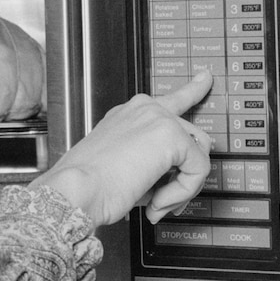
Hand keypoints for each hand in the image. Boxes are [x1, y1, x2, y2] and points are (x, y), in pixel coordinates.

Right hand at [29, 71, 213, 225]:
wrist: (76, 189)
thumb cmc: (88, 185)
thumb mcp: (122, 168)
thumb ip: (153, 165)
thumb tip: (177, 180)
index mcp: (127, 114)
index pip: (170, 100)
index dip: (193, 89)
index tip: (204, 78)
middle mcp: (144, 110)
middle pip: (194, 136)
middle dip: (186, 175)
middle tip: (165, 200)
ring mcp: (159, 118)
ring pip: (198, 156)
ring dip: (182, 188)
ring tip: (156, 202)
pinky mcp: (172, 136)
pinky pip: (198, 171)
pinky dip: (182, 193)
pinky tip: (157, 200)